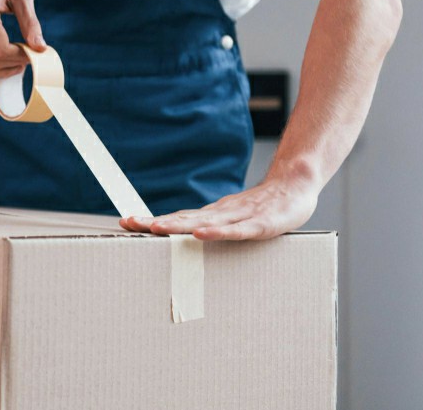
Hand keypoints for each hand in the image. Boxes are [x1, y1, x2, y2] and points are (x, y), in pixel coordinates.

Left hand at [119, 176, 318, 239]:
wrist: (296, 185)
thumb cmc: (264, 206)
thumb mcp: (234, 219)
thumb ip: (213, 226)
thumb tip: (189, 237)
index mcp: (213, 215)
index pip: (177, 218)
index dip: (151, 221)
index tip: (126, 223)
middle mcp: (221, 214)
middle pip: (183, 219)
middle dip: (154, 222)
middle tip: (129, 224)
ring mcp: (240, 217)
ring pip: (205, 222)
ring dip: (178, 226)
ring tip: (155, 227)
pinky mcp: (262, 224)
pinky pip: (238, 230)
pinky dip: (219, 233)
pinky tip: (202, 234)